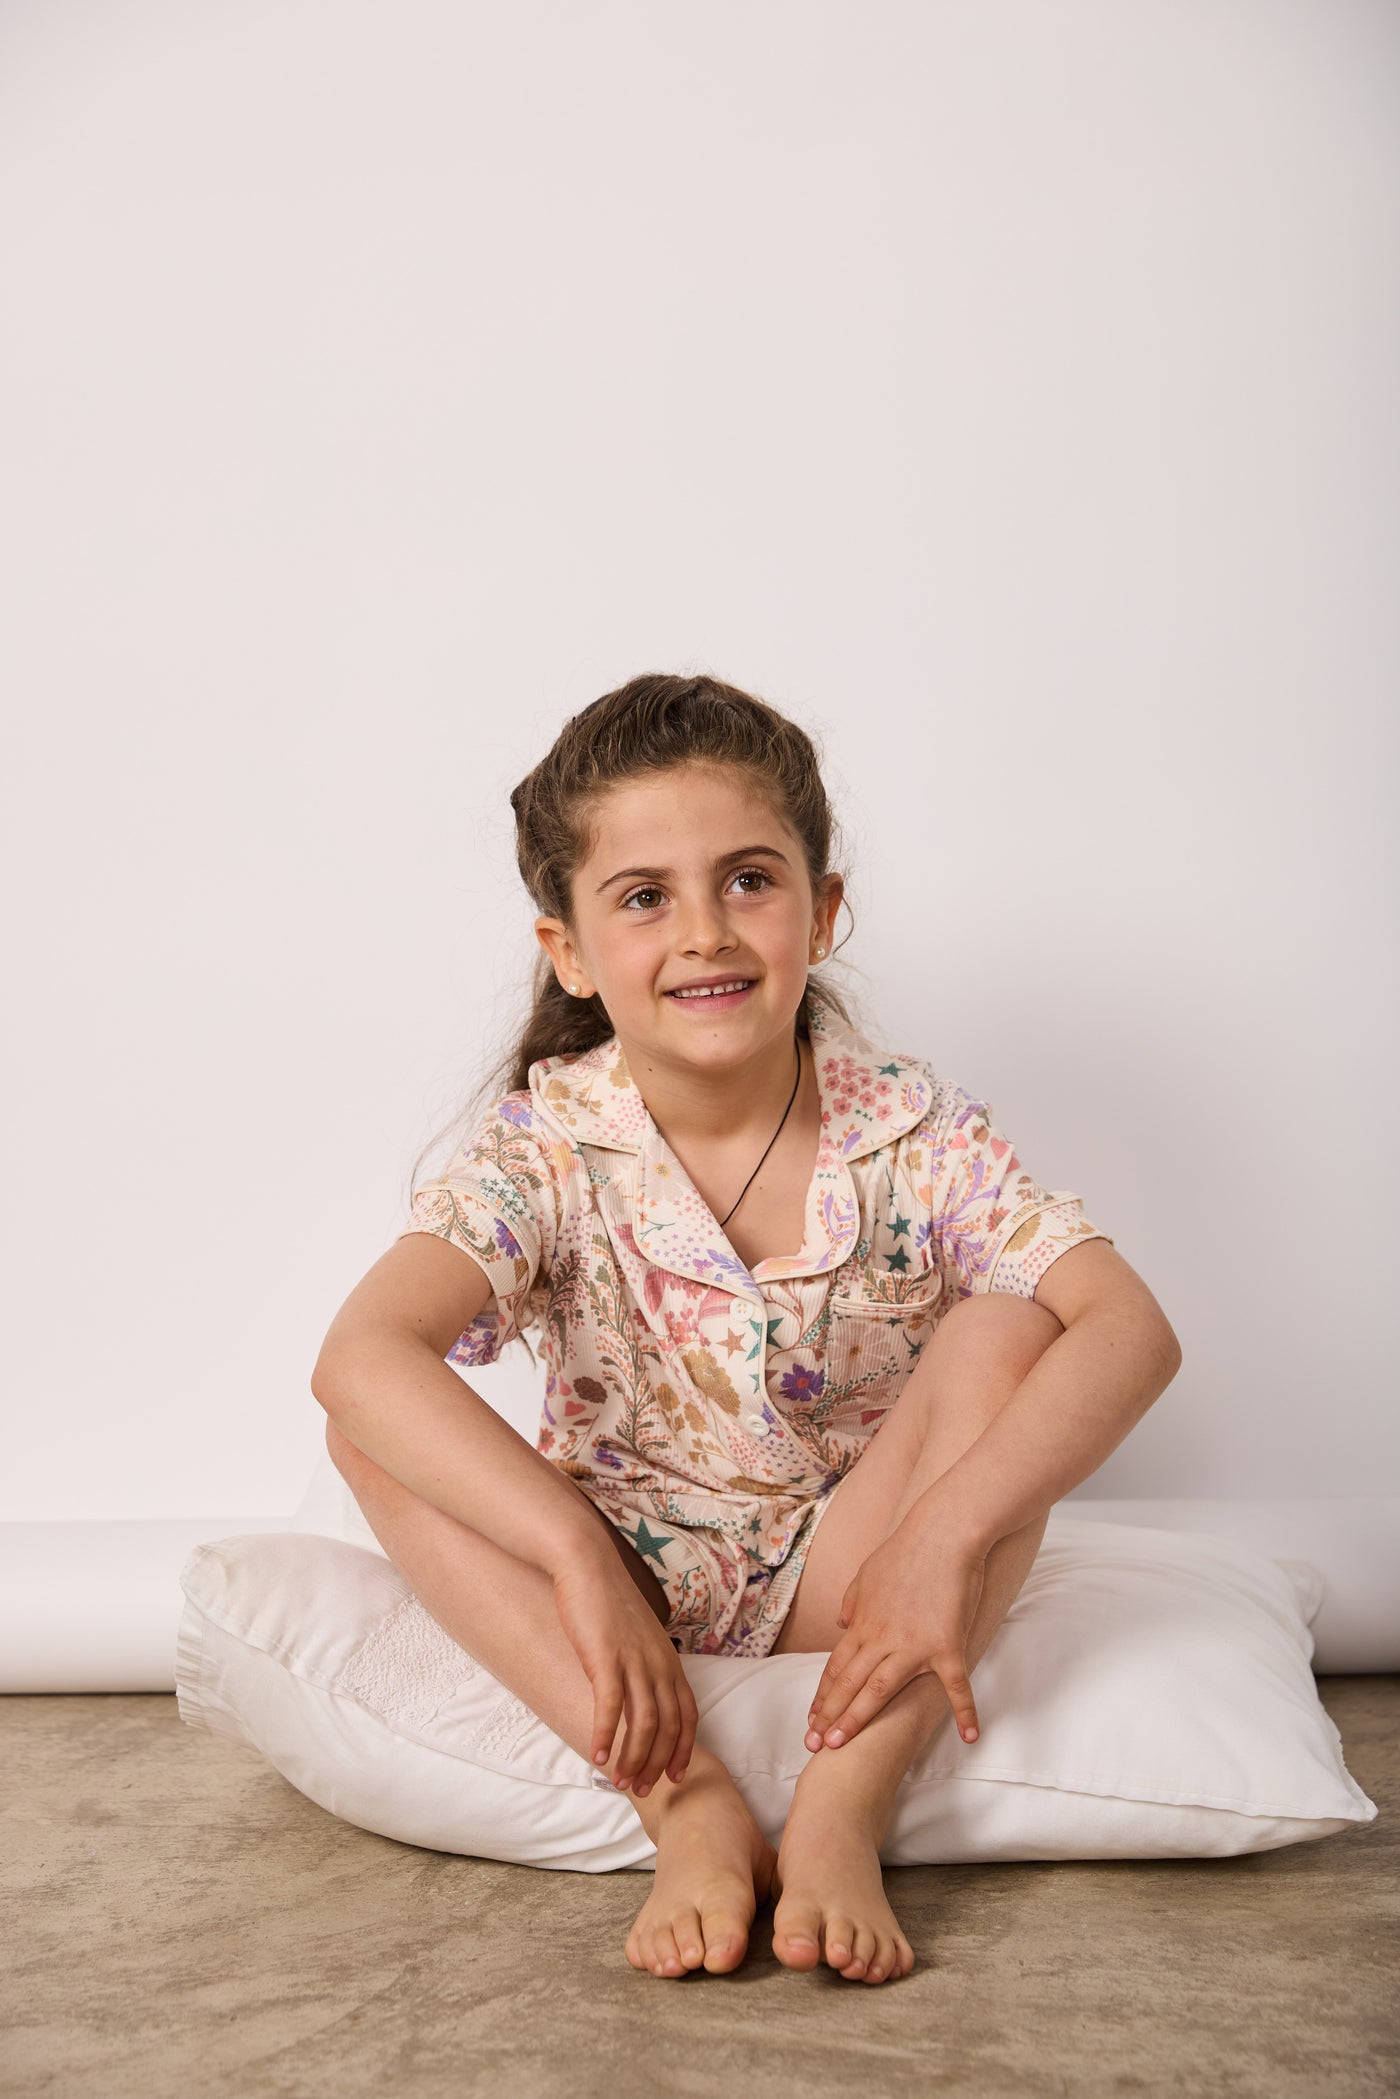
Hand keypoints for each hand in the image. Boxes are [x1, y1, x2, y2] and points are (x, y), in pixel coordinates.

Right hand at [551, 1553, 700, 1796]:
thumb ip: (643, 1666)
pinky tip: (597, 1754)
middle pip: (668, 1727)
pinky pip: (610, 1706)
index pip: (688, 1715)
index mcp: (669, 1660)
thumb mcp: (637, 1637)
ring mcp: (634, 1661)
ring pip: (644, 1723)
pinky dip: (606, 1735)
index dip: (684, 1749)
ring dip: (633, 1758)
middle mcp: (659, 1664)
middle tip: (642, 1790)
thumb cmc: (608, 1602)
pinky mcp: (606, 1658)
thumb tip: (637, 1695)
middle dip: (657, 1763)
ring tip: (620, 1781)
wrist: (587, 1566)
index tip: (675, 1776)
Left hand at [803, 1513, 988, 1752]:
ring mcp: (913, 1644)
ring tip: (844, 1747)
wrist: (944, 1531)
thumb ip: (852, 1603)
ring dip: (860, 1719)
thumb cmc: (907, 1549)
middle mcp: (882, 1637)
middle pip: (850, 1684)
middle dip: (829, 1716)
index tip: (812, 1721)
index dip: (823, 1697)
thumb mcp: (867, 1573)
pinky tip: (970, 1736)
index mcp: (863, 1623)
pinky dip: (964, 1711)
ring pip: (880, 1689)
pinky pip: (955, 1685)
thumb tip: (842, 1625)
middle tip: (814, 1746)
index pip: (837, 1668)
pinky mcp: (947, 1644)